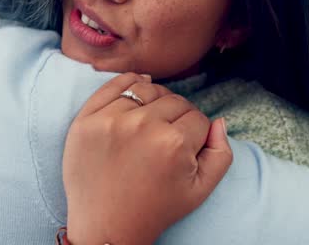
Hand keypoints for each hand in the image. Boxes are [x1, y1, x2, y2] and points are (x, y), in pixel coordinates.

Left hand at [63, 73, 232, 244]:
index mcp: (174, 143)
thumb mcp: (200, 190)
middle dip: (178, 117)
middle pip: (175, 101)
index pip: (198, 118)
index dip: (197, 133)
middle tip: (168, 138)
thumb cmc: (155, 209)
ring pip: (148, 90)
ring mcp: (111, 120)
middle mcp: (142, 126)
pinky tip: (138, 89)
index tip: (186, 148)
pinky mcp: (87, 119)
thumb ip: (221, 154)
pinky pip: (115, 84)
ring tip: (152, 122)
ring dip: (156, 101)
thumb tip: (219, 121)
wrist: (106, 226)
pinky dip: (130, 82)